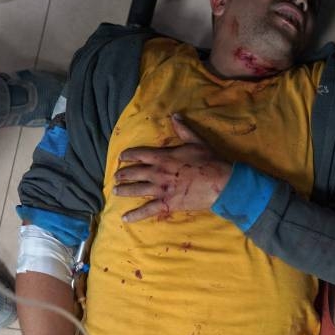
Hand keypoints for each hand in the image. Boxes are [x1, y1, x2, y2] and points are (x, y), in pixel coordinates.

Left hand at [114, 114, 232, 221]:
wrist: (220, 182)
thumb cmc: (209, 161)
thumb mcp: (196, 141)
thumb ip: (183, 129)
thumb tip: (175, 115)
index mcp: (163, 157)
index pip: (139, 154)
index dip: (128, 155)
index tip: (121, 157)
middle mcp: (157, 173)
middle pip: (134, 173)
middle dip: (123, 174)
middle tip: (116, 176)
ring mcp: (161, 189)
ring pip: (136, 190)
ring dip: (124, 191)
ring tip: (115, 191)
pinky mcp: (167, 203)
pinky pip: (147, 210)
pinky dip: (135, 215)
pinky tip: (125, 218)